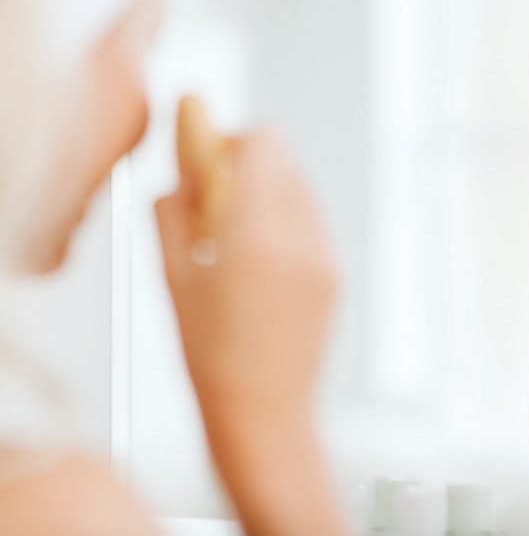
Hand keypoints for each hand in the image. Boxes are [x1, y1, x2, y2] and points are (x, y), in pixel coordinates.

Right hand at [155, 128, 338, 423]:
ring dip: (267, 192)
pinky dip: (285, 221)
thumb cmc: (210, 355)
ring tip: (232, 234)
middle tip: (212, 194)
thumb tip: (176, 176)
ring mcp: (324, 256)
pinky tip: (256, 260)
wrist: (263, 412)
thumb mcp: (171, 279)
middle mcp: (301, 238)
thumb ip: (171, 214)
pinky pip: (311, 224)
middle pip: (284, 162)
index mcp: (258, 234)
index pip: (264, 145)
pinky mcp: (334, 275)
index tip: (206, 153)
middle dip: (246, 165)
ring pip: (300, 191)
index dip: (231, 138)